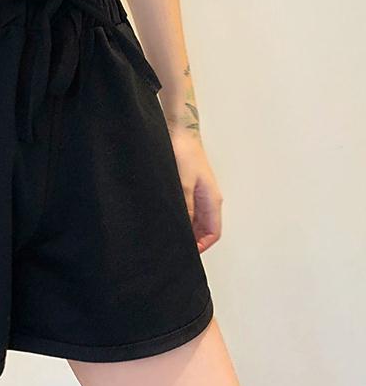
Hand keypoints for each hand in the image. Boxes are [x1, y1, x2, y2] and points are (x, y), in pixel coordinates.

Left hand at [168, 129, 222, 253]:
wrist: (180, 132)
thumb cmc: (184, 154)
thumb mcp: (183, 184)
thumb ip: (185, 208)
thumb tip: (184, 229)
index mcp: (212, 200)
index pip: (214, 232)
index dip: (203, 246)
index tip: (188, 253)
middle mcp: (209, 199)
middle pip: (206, 228)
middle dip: (194, 240)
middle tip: (176, 246)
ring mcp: (200, 193)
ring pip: (197, 219)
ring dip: (188, 228)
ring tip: (171, 234)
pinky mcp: (191, 186)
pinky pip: (190, 209)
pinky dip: (183, 216)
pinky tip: (170, 217)